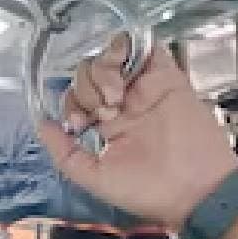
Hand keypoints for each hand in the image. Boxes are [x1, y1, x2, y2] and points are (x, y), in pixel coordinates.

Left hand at [37, 35, 237, 229]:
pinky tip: (120, 67)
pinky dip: (125, 47)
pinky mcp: (167, 77)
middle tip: (104, 113)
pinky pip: (144, 47)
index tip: (79, 124)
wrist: (195, 191)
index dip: (70, 104)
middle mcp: (123, 103)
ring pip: (110, 58)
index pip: (76, 97)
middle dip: (86, 89)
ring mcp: (144, 89)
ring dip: (102, 71)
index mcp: (106, 125)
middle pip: (88, 74)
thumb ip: (63, 152)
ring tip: (115, 98)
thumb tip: (42, 125)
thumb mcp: (93, 176)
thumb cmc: (147, 191)